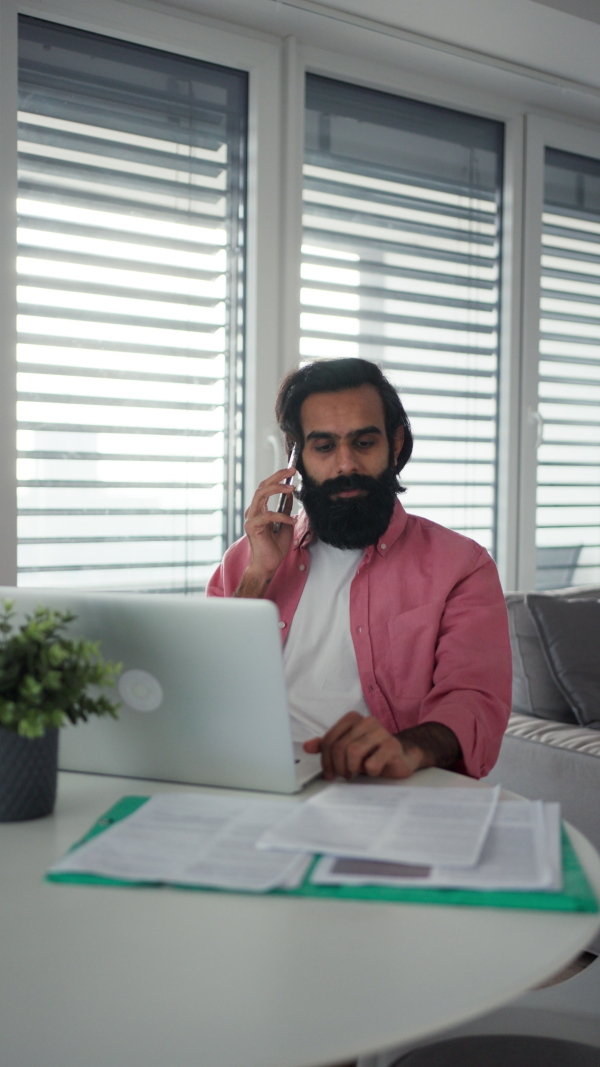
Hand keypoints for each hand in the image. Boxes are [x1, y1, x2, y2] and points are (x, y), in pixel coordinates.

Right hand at [235, 468, 296, 596]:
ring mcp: (251, 518)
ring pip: (261, 494)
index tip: (291, 470)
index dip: (277, 477)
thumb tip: (289, 494)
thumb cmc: (274, 547)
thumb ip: (285, 509)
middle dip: (277, 476)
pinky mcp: (252, 527)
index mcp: (259, 510)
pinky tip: (292, 521)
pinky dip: (282, 516)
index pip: (266, 487)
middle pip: (262, 486)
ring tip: (291, 488)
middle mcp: (253, 511)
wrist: (268, 565)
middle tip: (292, 470)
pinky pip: (268, 515)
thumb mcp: (285, 524)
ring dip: (277, 488)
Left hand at [303, 712, 423, 780]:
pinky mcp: (392, 745)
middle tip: (344, 775)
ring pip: (353, 752)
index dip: (325, 760)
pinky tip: (373, 771)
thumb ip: (326, 746)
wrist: (401, 757)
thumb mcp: (346, 749)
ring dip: (351, 768)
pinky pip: (371, 762)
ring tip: (356, 772)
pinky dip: (369, 772)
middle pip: (339, 747)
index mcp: (352, 719)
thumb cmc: (371, 753)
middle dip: (338, 766)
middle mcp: (366, 721)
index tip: (330, 773)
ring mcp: (381, 731)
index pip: (329, 739)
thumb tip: (307, 746)